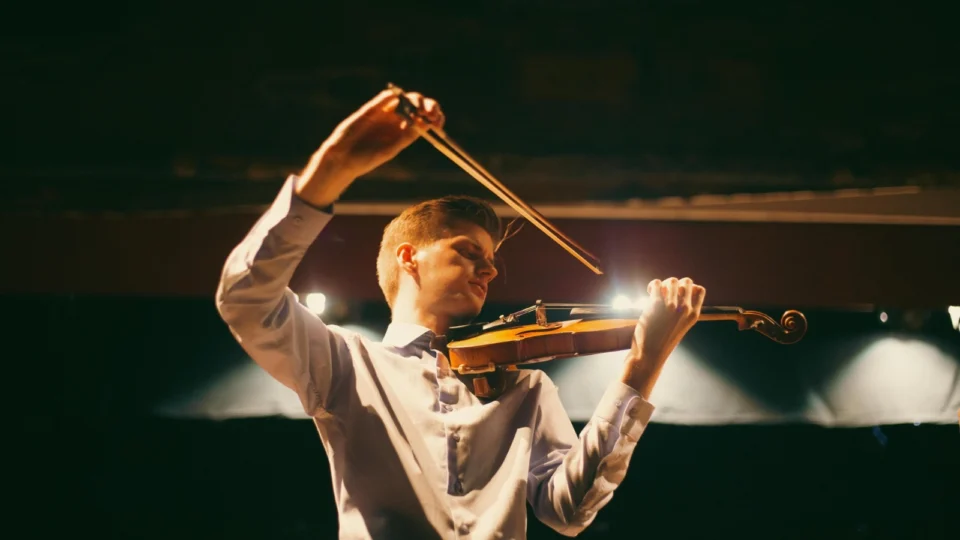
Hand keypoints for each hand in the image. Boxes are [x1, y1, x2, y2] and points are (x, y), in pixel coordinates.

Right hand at [297, 89, 443, 204]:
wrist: (343, 159)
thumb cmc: (366, 159)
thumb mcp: (390, 150)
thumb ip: (406, 137)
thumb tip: (425, 125)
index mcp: (405, 131)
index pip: (424, 118)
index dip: (434, 117)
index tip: (438, 121)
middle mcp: (396, 119)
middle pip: (417, 106)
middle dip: (428, 106)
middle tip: (431, 114)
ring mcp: (384, 113)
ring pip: (404, 98)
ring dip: (414, 100)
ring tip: (419, 109)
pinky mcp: (370, 109)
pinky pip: (383, 99)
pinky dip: (393, 97)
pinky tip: (399, 100)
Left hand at [620, 277, 705, 397]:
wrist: (650, 354)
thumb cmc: (663, 341)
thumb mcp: (681, 327)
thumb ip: (683, 312)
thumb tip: (679, 292)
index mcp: (694, 315)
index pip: (700, 290)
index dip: (689, 287)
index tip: (679, 294)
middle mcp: (685, 309)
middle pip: (686, 281)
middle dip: (676, 283)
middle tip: (666, 292)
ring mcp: (671, 305)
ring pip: (672, 280)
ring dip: (663, 283)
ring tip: (656, 292)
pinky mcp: (656, 303)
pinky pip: (657, 283)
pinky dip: (653, 285)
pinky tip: (649, 292)